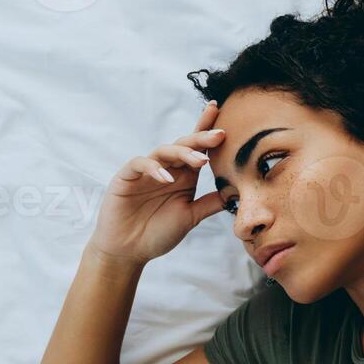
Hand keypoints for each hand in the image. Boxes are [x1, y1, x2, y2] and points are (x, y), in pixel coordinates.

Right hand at [87, 100, 227, 265]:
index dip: (207, 130)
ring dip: (183, 153)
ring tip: (200, 161)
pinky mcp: (126, 177)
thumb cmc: (158, 233)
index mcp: (184, 176)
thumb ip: (210, 203)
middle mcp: (167, 169)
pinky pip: (139, 164)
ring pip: (164, 150)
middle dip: (202, 138)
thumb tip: (237, 191)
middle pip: (184, 145)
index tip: (221, 112)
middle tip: (219, 135)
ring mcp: (146, 172)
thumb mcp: (191, 217)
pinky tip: (166, 177)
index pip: (198, 149)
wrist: (128, 251)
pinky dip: (153, 168)